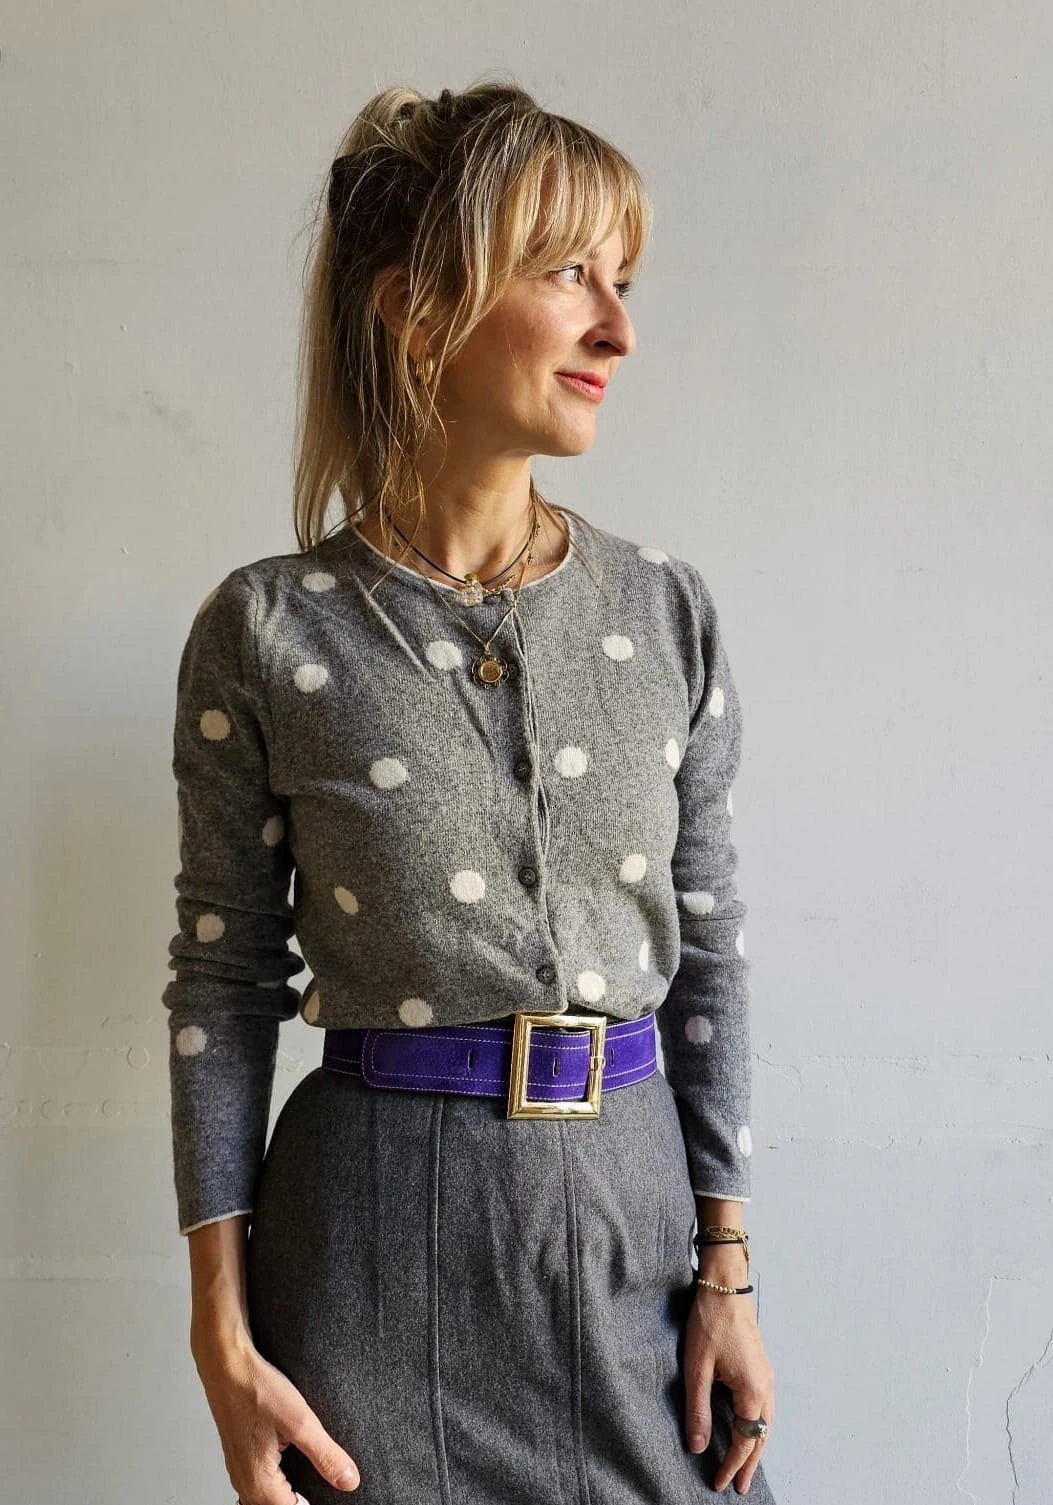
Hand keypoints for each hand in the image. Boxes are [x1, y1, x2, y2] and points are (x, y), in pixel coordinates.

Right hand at [193, 1332, 360, 1502]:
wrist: (225, 1362)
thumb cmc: (256, 1388)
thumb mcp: (301, 1422)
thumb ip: (326, 1455)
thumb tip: (348, 1481)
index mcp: (258, 1482)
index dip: (313, 1504)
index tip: (332, 1494)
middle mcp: (244, 1480)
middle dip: (298, 1500)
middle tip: (323, 1487)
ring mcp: (239, 1467)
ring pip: (265, 1497)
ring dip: (286, 1493)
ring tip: (309, 1480)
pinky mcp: (240, 1452)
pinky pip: (259, 1481)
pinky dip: (277, 1481)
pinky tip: (291, 1464)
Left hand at [682, 1284, 774, 1494]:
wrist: (725, 1286)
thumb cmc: (710, 1322)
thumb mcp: (697, 1369)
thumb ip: (698, 1410)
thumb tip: (699, 1447)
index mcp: (753, 1391)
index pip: (745, 1442)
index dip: (731, 1465)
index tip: (719, 1483)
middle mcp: (767, 1387)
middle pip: (762, 1437)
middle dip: (750, 1463)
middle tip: (739, 1486)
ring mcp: (767, 1375)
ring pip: (766, 1422)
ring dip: (756, 1445)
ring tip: (745, 1464)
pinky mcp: (762, 1365)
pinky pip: (765, 1406)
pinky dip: (757, 1425)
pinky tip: (747, 1426)